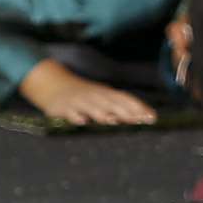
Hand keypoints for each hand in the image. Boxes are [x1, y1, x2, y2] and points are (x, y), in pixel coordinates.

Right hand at [19, 58, 158, 127]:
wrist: (50, 82)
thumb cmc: (81, 94)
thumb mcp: (100, 98)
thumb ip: (117, 108)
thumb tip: (138, 117)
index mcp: (104, 93)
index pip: (125, 99)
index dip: (139, 107)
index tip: (152, 117)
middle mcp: (94, 96)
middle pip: (113, 103)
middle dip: (127, 111)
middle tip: (142, 120)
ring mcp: (78, 101)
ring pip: (92, 107)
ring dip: (103, 113)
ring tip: (114, 120)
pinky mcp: (63, 107)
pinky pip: (70, 112)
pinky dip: (76, 116)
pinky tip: (82, 121)